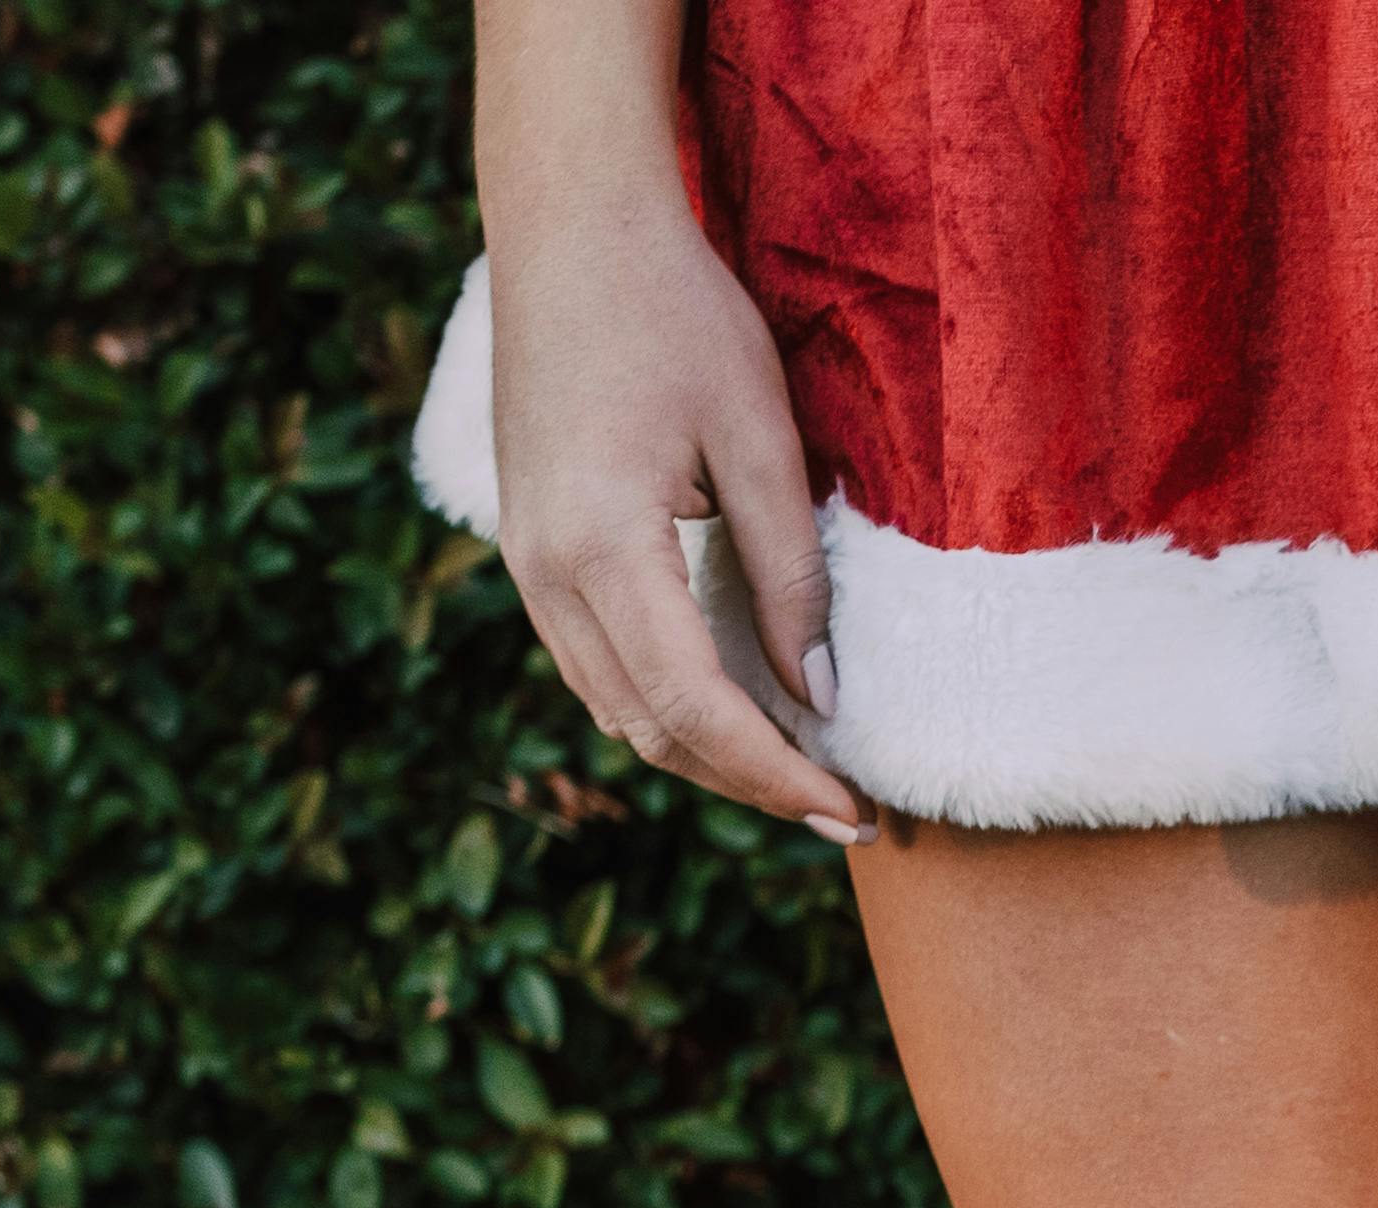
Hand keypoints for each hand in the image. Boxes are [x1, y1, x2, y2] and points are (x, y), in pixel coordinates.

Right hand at [484, 189, 864, 839]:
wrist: (568, 226)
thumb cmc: (675, 313)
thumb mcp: (760, 441)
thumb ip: (790, 577)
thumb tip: (821, 699)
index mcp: (602, 547)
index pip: (696, 709)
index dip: (777, 775)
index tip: (853, 809)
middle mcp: (544, 570)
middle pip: (651, 729)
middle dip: (751, 784)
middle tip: (848, 811)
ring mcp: (525, 560)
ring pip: (616, 707)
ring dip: (708, 754)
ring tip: (802, 773)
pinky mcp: (529, 544)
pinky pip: (596, 662)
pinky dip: (667, 705)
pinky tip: (737, 712)